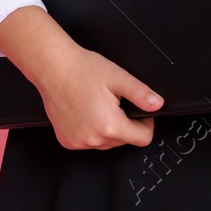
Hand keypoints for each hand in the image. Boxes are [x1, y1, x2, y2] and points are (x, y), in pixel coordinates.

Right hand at [0, 5, 161, 149]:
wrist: (52, 67)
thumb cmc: (82, 69)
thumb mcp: (118, 77)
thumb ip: (141, 93)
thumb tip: (158, 105)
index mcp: (109, 126)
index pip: (143, 139)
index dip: (146, 123)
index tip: (139, 109)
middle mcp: (93, 139)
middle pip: (124, 140)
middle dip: (125, 123)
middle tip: (114, 101)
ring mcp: (78, 142)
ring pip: (106, 142)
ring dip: (108, 128)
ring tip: (98, 105)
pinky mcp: (67, 141)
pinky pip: (88, 141)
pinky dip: (91, 130)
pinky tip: (85, 112)